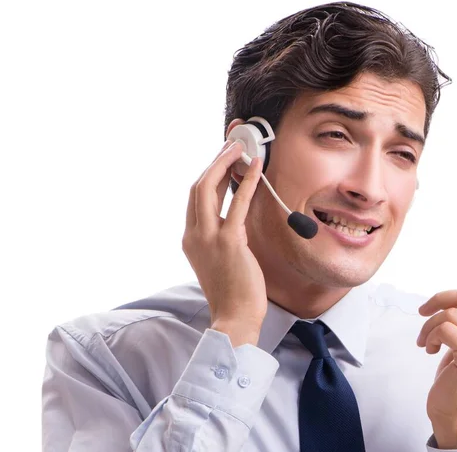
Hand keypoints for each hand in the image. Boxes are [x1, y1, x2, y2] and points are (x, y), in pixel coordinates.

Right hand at [182, 139, 266, 345]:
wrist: (234, 318)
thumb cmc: (232, 292)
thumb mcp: (219, 260)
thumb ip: (220, 237)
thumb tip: (233, 216)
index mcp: (191, 239)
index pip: (195, 198)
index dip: (209, 174)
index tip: (222, 160)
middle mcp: (194, 235)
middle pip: (197, 187)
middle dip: (214, 162)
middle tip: (231, 146)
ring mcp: (208, 238)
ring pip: (208, 188)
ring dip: (224, 164)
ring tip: (239, 148)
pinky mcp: (228, 242)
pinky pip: (237, 204)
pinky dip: (247, 182)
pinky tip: (257, 167)